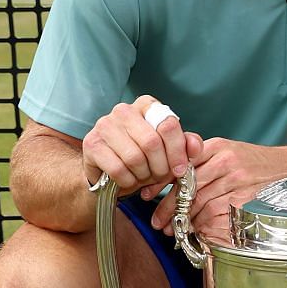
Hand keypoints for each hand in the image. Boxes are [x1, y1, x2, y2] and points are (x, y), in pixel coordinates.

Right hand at [81, 97, 201, 195]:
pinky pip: (118, 169)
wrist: (111, 172)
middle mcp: (124, 110)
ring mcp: (105, 125)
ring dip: (144, 175)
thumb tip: (194, 147)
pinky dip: (128, 181)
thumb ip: (185, 145)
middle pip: (152, 142)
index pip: (168, 124)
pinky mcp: (92, 144)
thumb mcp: (168, 150)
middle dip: (160, 167)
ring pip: (135, 157)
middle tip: (159, 175)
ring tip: (143, 176)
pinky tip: (128, 180)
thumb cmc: (144, 157)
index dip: (178, 152)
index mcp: (147, 105)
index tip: (179, 169)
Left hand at [152, 137, 286, 236]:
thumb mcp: (226, 152)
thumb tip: (171, 180)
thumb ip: (201, 161)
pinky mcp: (244, 194)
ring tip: (173, 229)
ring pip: (199, 201)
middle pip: (187, 186)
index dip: (160, 180)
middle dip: (168, 206)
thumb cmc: (252, 161)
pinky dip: (203, 222)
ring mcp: (235, 177)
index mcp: (215, 146)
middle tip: (157, 221)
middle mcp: (223, 160)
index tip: (146, 193)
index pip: (180, 163)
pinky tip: (196, 228)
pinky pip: (216, 211)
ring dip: (184, 219)